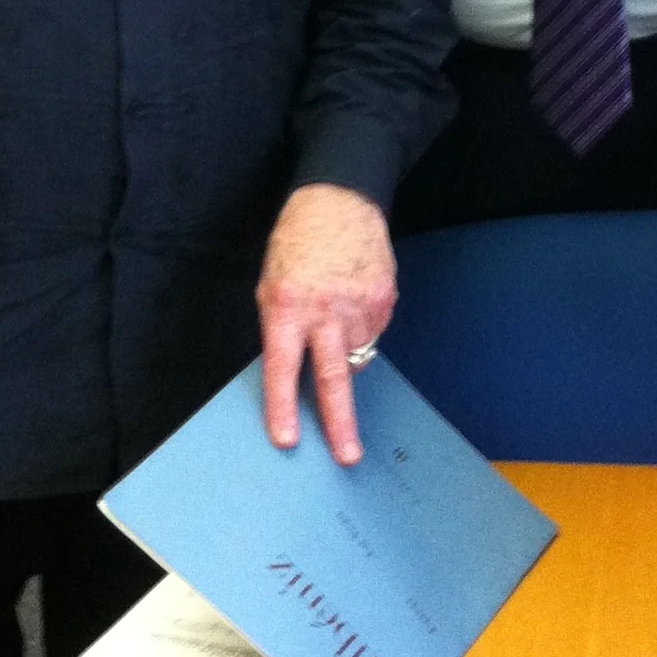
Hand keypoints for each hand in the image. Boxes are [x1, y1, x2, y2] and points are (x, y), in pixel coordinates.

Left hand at [256, 185, 395, 467]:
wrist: (340, 199)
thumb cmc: (296, 244)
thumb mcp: (271, 284)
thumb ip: (281, 328)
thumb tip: (293, 374)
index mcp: (287, 306)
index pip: (282, 366)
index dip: (283, 406)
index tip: (287, 439)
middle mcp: (325, 309)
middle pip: (332, 378)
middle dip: (340, 422)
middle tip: (347, 456)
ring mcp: (360, 304)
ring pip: (356, 354)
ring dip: (346, 349)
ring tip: (336, 311)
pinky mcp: (385, 298)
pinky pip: (373, 332)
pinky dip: (362, 327)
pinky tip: (352, 298)